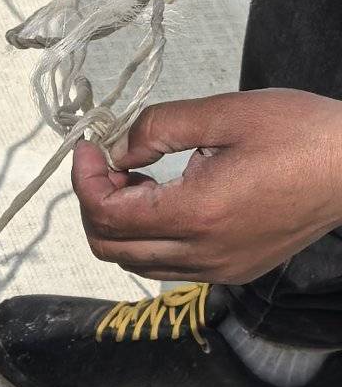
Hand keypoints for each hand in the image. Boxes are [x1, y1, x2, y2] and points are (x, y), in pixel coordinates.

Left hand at [71, 87, 341, 283]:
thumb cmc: (301, 134)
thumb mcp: (227, 113)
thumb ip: (162, 127)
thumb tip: (119, 148)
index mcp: (195, 214)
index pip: (107, 215)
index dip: (85, 182)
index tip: (88, 150)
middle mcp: (200, 254)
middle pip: (110, 248)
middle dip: (95, 205)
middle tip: (104, 166)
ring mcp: (215, 270)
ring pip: (136, 262)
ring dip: (121, 224)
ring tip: (136, 180)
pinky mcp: (230, 272)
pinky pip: (169, 265)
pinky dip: (150, 238)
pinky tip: (167, 201)